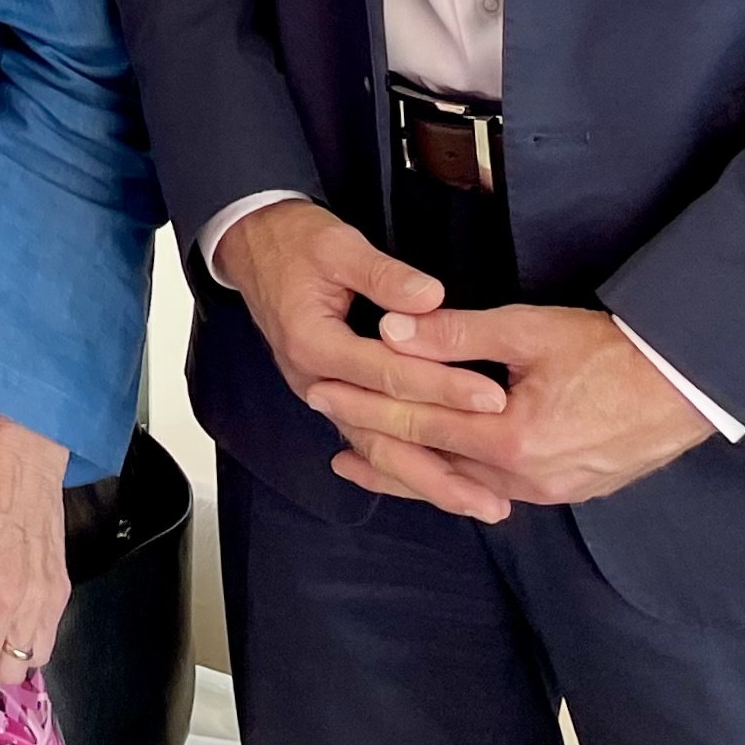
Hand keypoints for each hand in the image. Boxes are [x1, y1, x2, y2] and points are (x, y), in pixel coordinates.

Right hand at [212, 199, 510, 521]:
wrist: (251, 243)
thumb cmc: (294, 240)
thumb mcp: (338, 244)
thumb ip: (384, 275)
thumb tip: (431, 298)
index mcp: (313, 343)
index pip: (387, 375)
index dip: (442, 386)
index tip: (492, 399)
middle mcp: (314, 381)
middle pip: (380, 437)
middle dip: (439, 468)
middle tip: (492, 495)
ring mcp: (320, 394)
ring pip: (375, 450)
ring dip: (427, 481)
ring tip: (479, 504)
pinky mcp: (332, 395)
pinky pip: (369, 440)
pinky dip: (404, 467)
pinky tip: (439, 488)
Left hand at [312, 304, 712, 512]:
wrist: (688, 386)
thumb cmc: (612, 351)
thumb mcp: (529, 330)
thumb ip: (455, 333)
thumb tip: (390, 329)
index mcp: (510, 440)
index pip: (417, 423)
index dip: (364, 406)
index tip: (321, 392)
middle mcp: (523, 481)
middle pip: (430, 463)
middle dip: (373, 443)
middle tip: (325, 426)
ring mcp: (546, 493)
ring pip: (459, 483)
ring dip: (410, 468)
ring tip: (360, 458)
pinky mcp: (564, 492)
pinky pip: (491, 487)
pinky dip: (454, 475)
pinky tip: (433, 468)